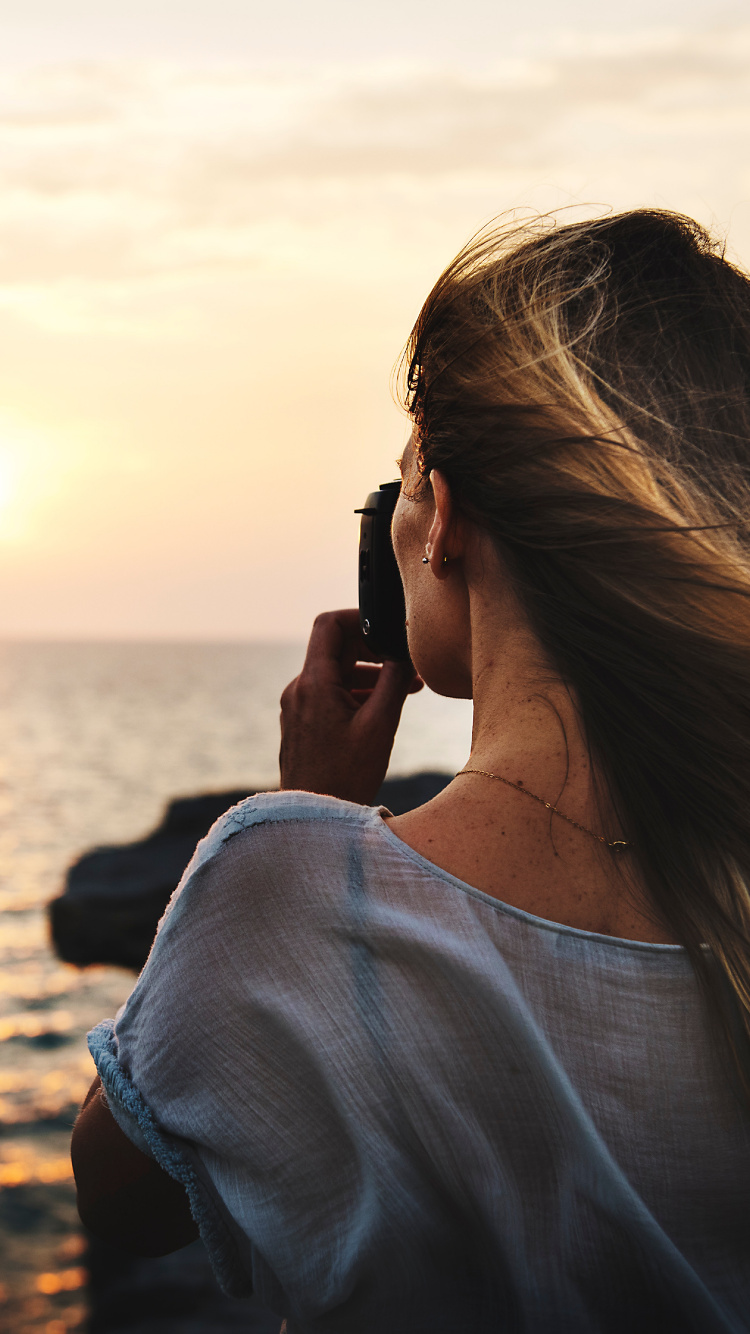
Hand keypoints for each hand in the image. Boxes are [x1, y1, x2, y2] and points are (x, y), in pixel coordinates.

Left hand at [279, 609, 422, 804]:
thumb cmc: (346, 777)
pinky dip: (356, 693)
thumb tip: (403, 653)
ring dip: (370, 674)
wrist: (313, 818)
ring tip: (406, 689)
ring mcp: (298, 706)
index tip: (388, 630)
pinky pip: (330, 694)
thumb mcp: (380, 726)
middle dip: (374, 651)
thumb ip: (393, 681)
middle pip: (336, 649)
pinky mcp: (302, 722)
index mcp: (314, 684)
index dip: (359, 618)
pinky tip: (382, 708)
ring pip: (336, 673)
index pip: (328, 625)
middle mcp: (299, 689)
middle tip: (408, 665)